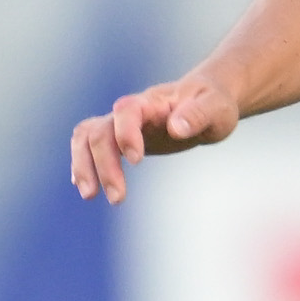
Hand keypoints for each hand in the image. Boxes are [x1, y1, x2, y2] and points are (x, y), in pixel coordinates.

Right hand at [69, 75, 242, 202]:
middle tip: (118, 199)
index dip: (126, 133)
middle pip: (101, 131)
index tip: (136, 161)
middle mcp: (131, 111)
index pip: (127, 110)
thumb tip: (175, 128)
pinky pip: (90, 144)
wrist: (206, 101)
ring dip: (84, 165)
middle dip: (104, 164)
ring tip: (90, 196)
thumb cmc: (214, 104)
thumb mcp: (217, 109)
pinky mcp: (120, 137)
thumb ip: (198, 115)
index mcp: (153, 102)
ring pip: (87, 137)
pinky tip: (87, 186)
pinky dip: (82, 163)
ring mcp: (122, 123)